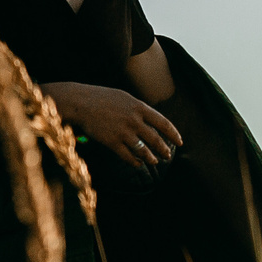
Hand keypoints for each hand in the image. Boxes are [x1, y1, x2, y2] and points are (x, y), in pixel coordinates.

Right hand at [45, 81, 182, 171]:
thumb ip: (138, 108)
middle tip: (168, 156)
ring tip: (154, 161)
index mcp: (139, 107)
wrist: (81, 103)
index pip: (163, 123)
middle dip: (164, 150)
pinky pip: (128, 156)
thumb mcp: (124, 97)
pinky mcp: (112, 142)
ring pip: (143, 150)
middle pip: (155, 139)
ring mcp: (123, 132)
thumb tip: (149, 118)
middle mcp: (134, 120)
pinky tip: (137, 164)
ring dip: (151, 158)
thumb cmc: (101, 98)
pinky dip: (134, 162)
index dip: (174, 134)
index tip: (180, 142)